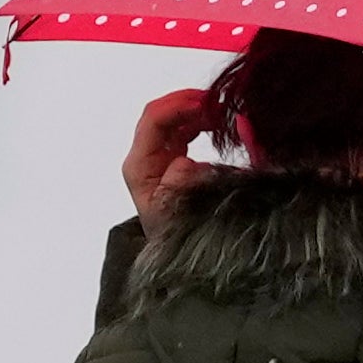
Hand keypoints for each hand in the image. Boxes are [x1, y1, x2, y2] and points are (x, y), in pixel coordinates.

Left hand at [123, 89, 225, 238]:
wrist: (179, 261)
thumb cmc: (177, 236)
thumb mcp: (178, 212)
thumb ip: (183, 185)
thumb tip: (185, 162)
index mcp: (140, 165)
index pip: (154, 120)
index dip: (179, 105)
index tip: (207, 103)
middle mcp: (145, 157)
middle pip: (161, 114)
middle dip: (189, 102)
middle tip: (220, 101)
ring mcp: (158, 158)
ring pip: (173, 120)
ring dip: (196, 110)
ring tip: (223, 111)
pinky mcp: (173, 162)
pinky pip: (183, 132)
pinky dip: (200, 122)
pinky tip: (218, 122)